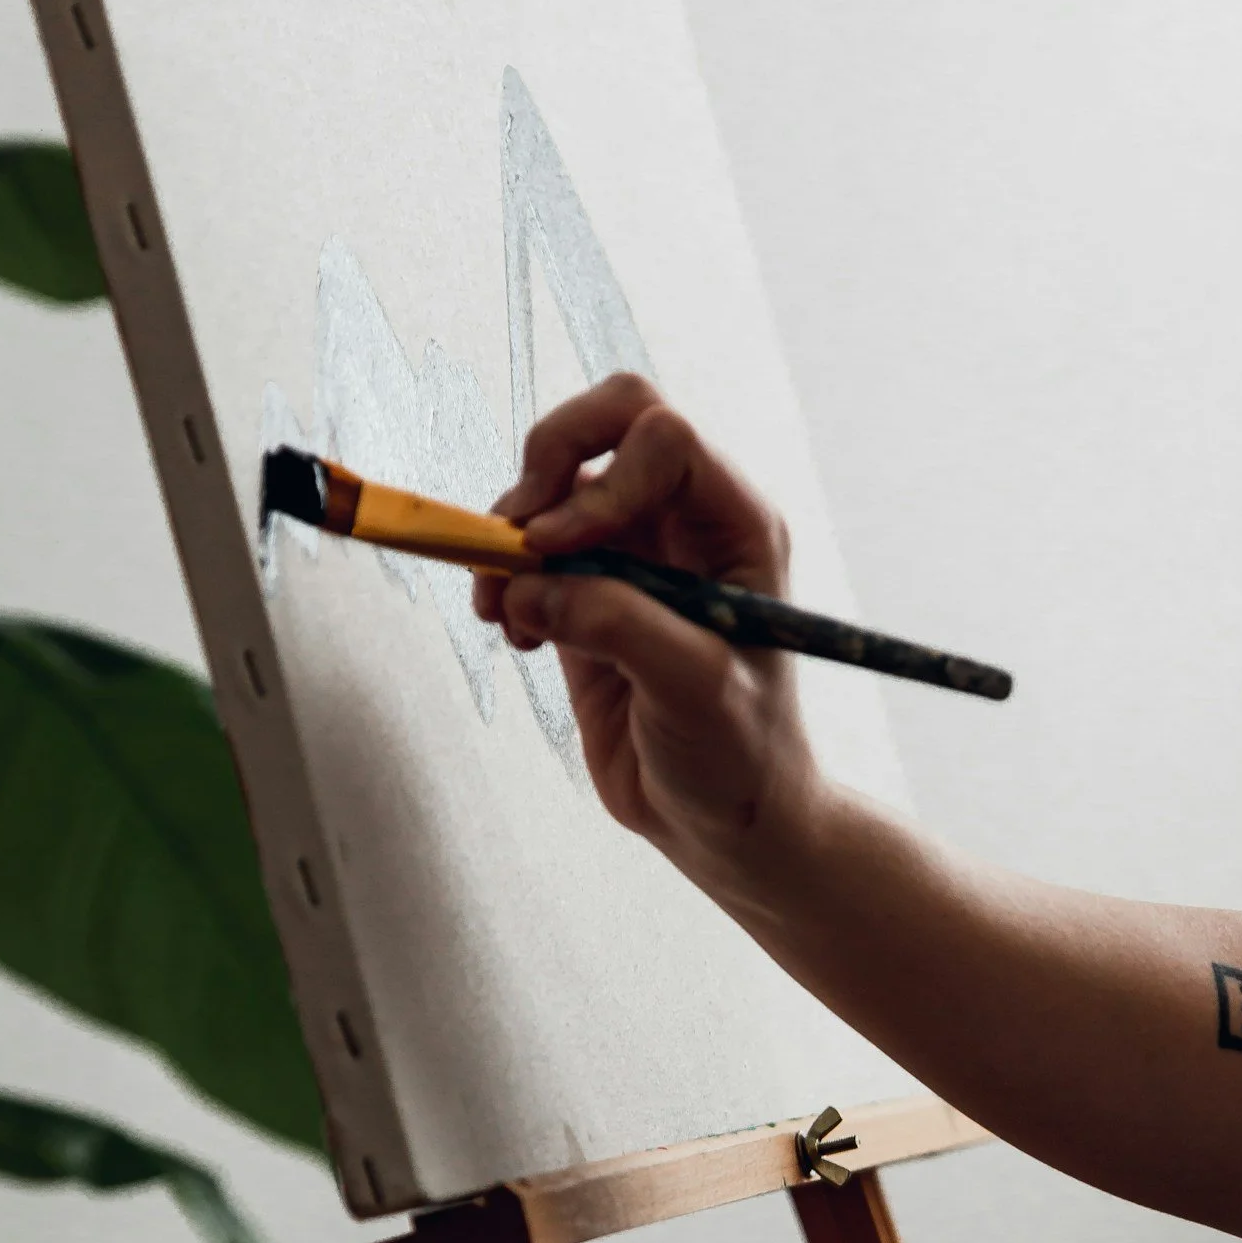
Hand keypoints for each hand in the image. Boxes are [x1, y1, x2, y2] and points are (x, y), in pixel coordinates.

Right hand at [473, 375, 824, 898]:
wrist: (722, 821)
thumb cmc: (740, 755)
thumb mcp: (696, 690)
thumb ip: (620, 626)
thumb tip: (534, 584)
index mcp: (735, 523)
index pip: (664, 437)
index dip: (602, 476)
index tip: (560, 548)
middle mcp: (685, 521)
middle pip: (607, 421)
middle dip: (547, 465)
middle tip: (515, 537)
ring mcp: (632, 552)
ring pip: (554, 485)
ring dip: (510, 534)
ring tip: (503, 609)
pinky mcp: (585, 593)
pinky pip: (526, 549)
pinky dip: (501, 577)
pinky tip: (516, 632)